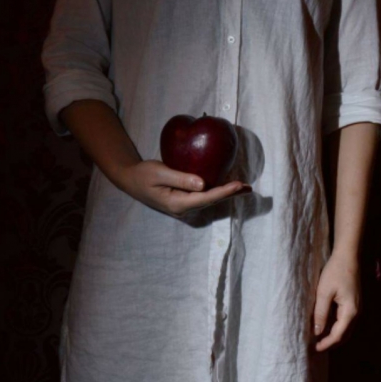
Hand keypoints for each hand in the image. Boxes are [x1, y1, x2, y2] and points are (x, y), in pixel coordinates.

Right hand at [114, 159, 251, 217]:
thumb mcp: (159, 173)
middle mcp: (184, 209)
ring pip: (210, 200)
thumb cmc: (143, 174)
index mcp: (178, 203)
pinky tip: (229, 186)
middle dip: (231, 194)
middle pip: (212, 201)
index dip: (224, 191)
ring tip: (245, 188)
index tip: (238, 184)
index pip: (206, 197)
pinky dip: (218, 191)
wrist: (131, 180)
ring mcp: (185, 207)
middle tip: (249, 188)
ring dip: (227, 193)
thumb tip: (203, 184)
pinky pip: (205, 197)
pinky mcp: (185, 201)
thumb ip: (181, 178)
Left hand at [312, 252, 360, 351]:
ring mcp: (357, 308)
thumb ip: (321, 313)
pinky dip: (337, 327)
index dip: (327, 344)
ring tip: (320, 338)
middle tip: (316, 347)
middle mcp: (357, 312)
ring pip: (347, 329)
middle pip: (345, 335)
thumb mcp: (324, 292)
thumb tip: (317, 332)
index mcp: (350, 311)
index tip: (315, 349)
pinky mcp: (355, 303)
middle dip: (331, 343)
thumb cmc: (335, 271)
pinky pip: (347, 321)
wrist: (348, 256)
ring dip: (335, 336)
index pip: (338, 335)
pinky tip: (327, 325)